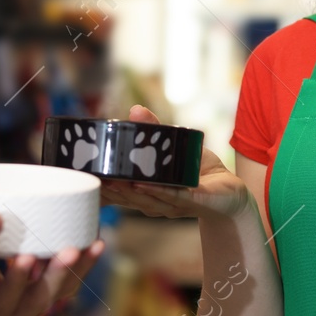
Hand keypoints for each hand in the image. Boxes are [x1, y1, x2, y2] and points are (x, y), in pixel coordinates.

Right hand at [97, 105, 251, 221]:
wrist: (232, 194)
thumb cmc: (198, 173)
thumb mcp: (174, 147)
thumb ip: (154, 130)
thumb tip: (135, 110)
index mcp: (147, 194)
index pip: (119, 194)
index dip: (101, 189)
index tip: (83, 179)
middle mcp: (157, 203)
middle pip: (129, 199)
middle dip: (111, 190)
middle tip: (94, 177)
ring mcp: (174, 205)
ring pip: (148, 200)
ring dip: (131, 192)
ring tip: (115, 181)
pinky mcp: (196, 202)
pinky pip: (176, 197)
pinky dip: (160, 191)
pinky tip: (147, 185)